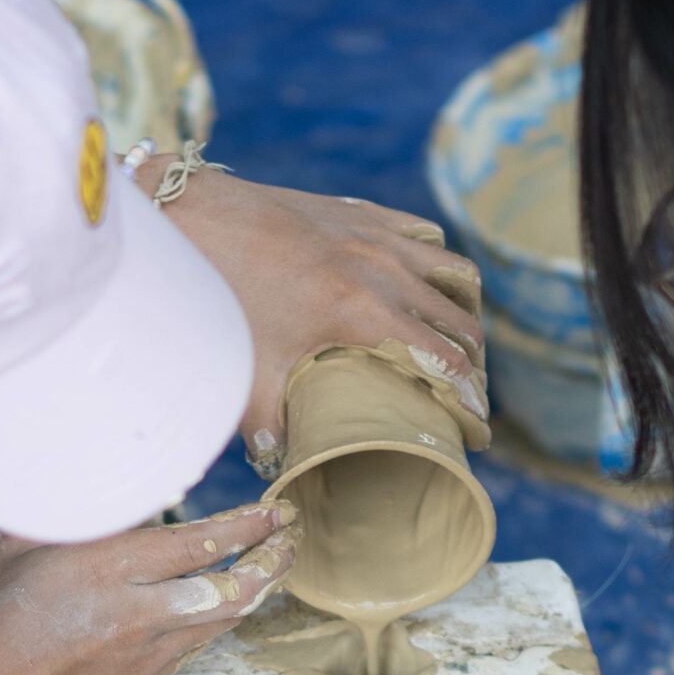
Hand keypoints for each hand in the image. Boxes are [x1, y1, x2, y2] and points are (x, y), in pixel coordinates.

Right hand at [0, 503, 298, 674]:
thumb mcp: (14, 549)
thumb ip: (70, 522)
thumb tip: (110, 499)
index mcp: (105, 571)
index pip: (198, 544)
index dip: (245, 528)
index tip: (274, 513)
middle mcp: (137, 615)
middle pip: (229, 589)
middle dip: (269, 563)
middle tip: (289, 541)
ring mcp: (143, 657)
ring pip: (220, 623)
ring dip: (252, 594)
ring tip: (271, 570)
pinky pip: (193, 649)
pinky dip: (215, 625)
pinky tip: (221, 610)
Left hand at [153, 166, 486, 475]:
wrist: (195, 217)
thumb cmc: (221, 295)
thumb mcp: (248, 372)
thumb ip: (268, 424)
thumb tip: (277, 462)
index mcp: (366, 313)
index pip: (445, 359)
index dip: (470, 395)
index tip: (478, 421)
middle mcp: (385, 271)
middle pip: (460, 318)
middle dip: (475, 356)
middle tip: (469, 386)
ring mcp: (376, 236)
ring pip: (455, 270)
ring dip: (465, 306)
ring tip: (460, 335)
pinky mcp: (361, 212)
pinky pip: (423, 234)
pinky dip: (437, 261)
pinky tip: (427, 281)